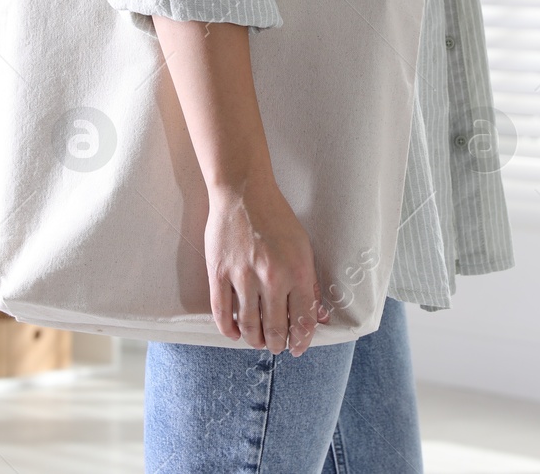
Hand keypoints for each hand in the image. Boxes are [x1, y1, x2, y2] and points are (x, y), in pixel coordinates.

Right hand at [205, 178, 329, 355]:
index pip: (303, 319)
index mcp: (298, 271)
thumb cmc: (277, 217)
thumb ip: (311, 284)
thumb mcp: (303, 247)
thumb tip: (320, 315)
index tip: (298, 347)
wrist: (244, 193)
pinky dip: (227, 328)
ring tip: (257, 341)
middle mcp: (272, 278)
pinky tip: (233, 333)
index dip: (302, 339)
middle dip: (277, 343)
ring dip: (254, 339)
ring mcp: (243, 276)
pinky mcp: (219, 272)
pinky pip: (222, 311)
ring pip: (249, 324)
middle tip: (276, 347)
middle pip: (276, 327)